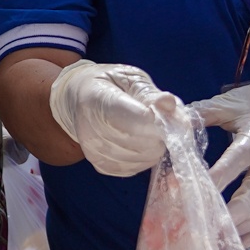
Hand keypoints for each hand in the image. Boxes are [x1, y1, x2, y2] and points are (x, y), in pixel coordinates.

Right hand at [48, 60, 172, 176]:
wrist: (82, 97)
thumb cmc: (112, 85)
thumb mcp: (131, 79)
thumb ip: (150, 93)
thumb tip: (167, 103)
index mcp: (96, 98)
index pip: (128, 117)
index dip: (152, 119)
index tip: (162, 113)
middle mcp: (88, 127)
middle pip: (134, 141)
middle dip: (157, 136)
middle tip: (162, 125)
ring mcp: (92, 149)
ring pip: (136, 158)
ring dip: (153, 149)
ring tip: (153, 134)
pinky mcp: (99, 164)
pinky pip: (130, 169)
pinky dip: (144, 160)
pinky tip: (143, 146)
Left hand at [194, 73, 249, 246]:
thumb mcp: (230, 103)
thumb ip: (202, 113)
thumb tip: (170, 120)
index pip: (238, 158)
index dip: (219, 176)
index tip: (195, 191)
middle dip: (232, 211)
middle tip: (206, 226)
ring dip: (245, 226)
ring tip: (219, 240)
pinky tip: (238, 241)